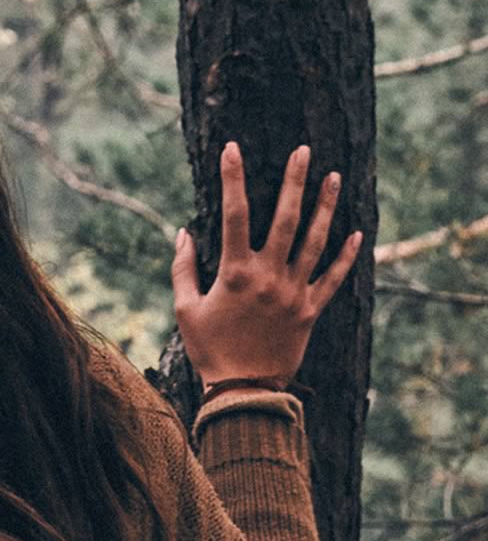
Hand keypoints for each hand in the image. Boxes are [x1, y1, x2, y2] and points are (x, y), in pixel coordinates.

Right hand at [170, 140, 362, 389]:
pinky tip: (357, 232)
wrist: (243, 390)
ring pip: (315, 241)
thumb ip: (184, 269)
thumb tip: (184, 233)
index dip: (232, 179)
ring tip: (333, 177)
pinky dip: (348, 255)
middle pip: (285, 219)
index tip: (232, 149)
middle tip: (303, 150)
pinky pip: (334, 278)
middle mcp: (269, 277)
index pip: (233, 215)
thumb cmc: (209, 349)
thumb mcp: (185, 310)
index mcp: (235, 274)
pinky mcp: (311, 310)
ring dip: (325, 207)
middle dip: (293, 182)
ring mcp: (295, 292)